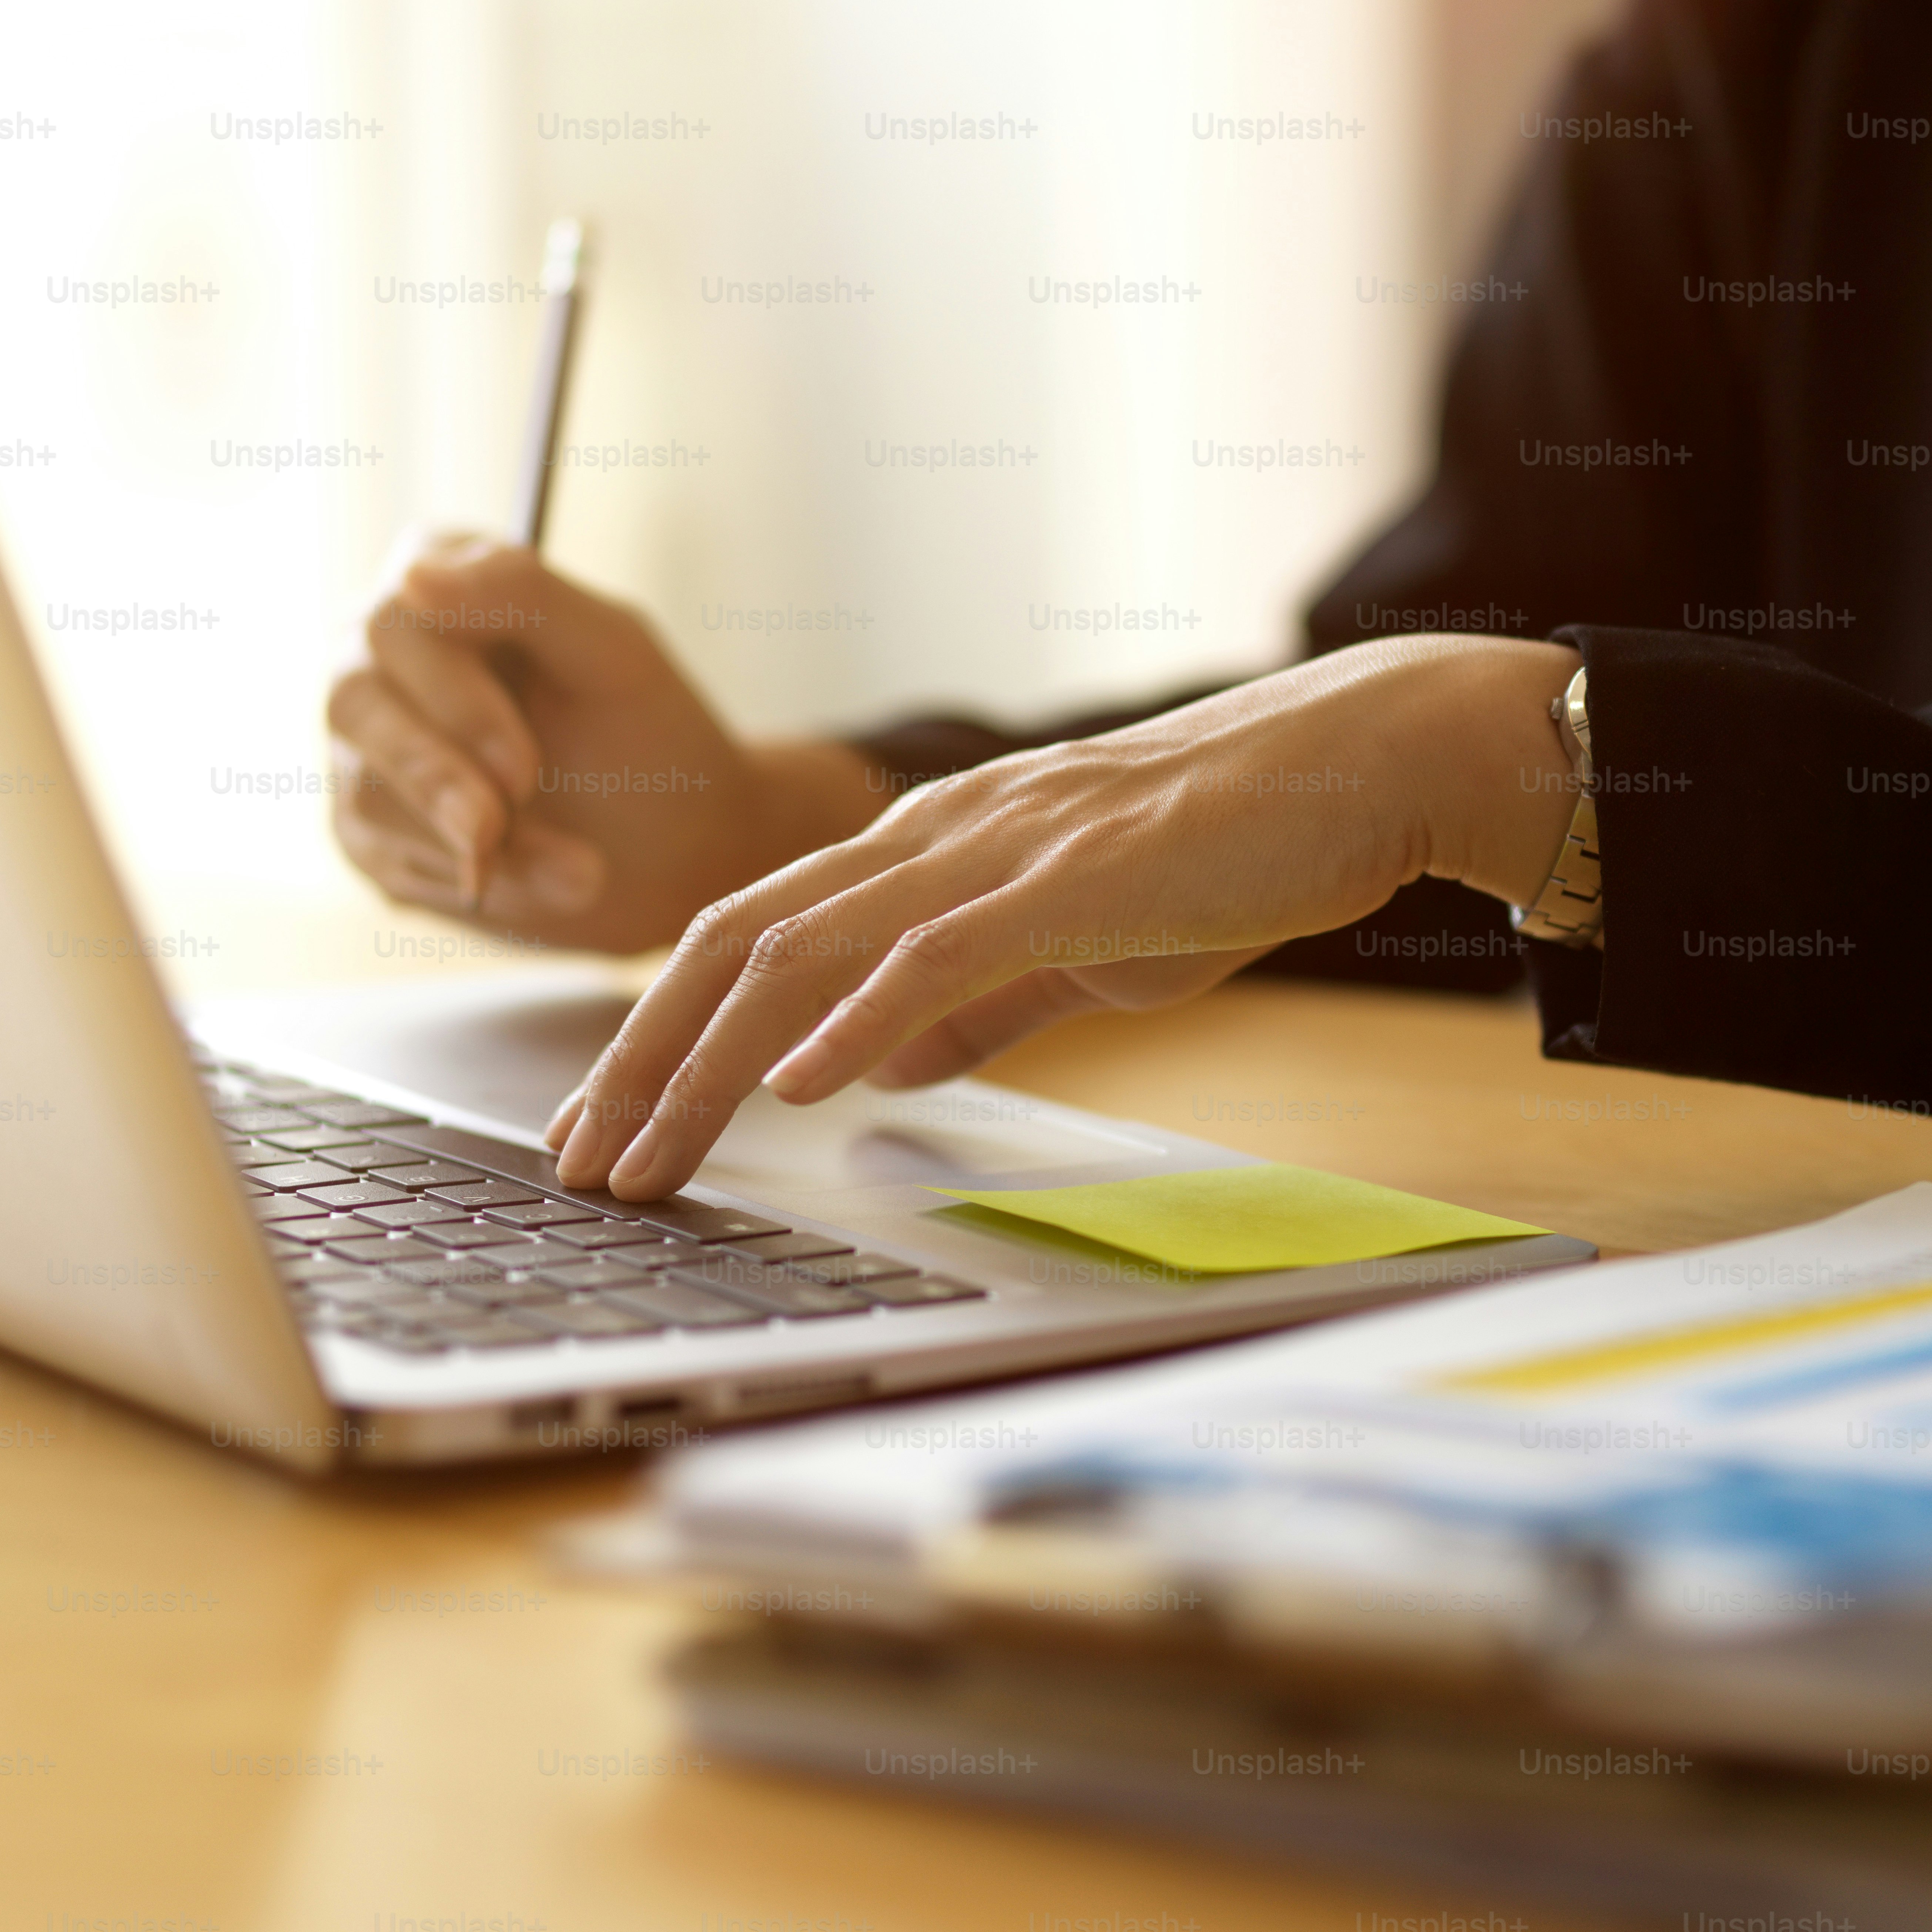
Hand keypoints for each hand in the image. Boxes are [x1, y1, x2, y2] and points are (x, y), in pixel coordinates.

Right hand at [326, 530, 886, 951]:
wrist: (680, 845)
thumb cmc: (650, 730)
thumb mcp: (613, 652)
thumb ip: (523, 595)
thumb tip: (412, 575)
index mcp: (434, 581)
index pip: (395, 623)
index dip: (456, 703)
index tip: (523, 771)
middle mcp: (378, 656)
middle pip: (354, 704)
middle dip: (440, 780)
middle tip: (510, 830)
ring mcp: (367, 744)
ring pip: (366, 793)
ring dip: (477, 845)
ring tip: (581, 874)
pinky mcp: (372, 828)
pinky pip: (384, 857)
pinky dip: (474, 882)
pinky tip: (546, 885)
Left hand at [547, 634, 1582, 1196]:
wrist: (1349, 769)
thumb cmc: (1229, 850)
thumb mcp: (1079, 941)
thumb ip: (975, 1000)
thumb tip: (877, 1065)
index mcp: (931, 847)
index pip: (754, 935)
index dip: (666, 1028)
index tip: (615, 1122)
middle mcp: (934, 835)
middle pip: (738, 942)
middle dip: (643, 1059)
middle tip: (582, 1162)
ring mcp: (995, 851)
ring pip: (807, 950)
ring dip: (711, 1060)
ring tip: (648, 1151)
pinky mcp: (1067, 882)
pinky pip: (935, 954)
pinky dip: (854, 1021)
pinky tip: (795, 1084)